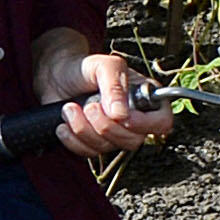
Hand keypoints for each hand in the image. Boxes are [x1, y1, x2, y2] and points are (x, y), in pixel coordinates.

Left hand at [34, 47, 175, 162]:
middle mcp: (133, 118)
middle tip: (89, 106)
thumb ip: (115, 85)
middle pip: (133, 140)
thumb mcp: (103, 66)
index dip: (146, 124)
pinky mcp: (93, 142)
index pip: (162, 121)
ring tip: (70, 108)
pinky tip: (64, 124)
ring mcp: (113, 133)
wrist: (57, 76)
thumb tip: (121, 115)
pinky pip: (88, 152)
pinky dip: (72, 140)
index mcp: (144, 98)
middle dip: (105, 126)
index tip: (124, 117)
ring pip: (108, 148)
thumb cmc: (85, 68)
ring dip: (83, 130)